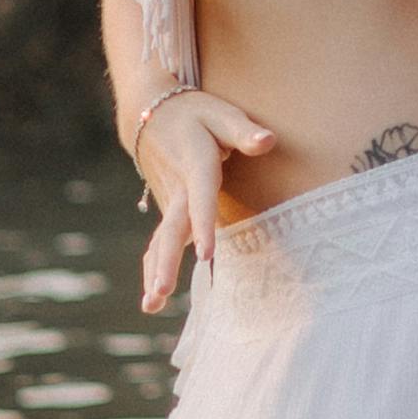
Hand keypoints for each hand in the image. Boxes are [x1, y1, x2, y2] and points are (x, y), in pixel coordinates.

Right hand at [135, 88, 276, 311]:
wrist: (150, 115)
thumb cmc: (195, 115)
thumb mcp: (221, 113)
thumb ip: (243, 130)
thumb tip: (268, 140)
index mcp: (195, 164)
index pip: (200, 198)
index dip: (202, 225)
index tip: (205, 254)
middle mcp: (178, 189)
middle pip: (171, 229)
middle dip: (166, 261)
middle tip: (162, 291)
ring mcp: (169, 203)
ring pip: (161, 241)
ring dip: (155, 272)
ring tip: (152, 304)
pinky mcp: (167, 212)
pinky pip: (158, 243)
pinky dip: (153, 268)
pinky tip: (152, 300)